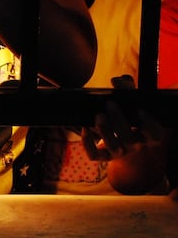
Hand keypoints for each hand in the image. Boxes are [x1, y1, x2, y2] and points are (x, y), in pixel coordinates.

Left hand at [81, 75, 170, 193]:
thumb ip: (127, 89)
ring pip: (113, 147)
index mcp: (147, 134)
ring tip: (99, 115)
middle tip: (110, 104)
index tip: (140, 111)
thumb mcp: (132, 102)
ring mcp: (120, 152)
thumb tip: (117, 81)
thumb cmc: (129, 116)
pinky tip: (84, 128)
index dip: (148, 124)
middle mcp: (135, 145)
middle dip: (119, 120)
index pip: (154, 134)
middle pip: (128, 138)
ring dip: (104, 130)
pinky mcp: (104, 156)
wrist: (123, 141)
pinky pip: (95, 155)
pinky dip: (88, 143)